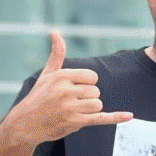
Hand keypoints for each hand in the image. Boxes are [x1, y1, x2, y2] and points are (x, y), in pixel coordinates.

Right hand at [6, 32, 132, 145]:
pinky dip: (116, 117)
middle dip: (87, 98)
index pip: (92, 77)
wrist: (26, 124)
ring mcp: (70, 107)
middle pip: (96, 91)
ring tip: (74, 111)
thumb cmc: (38, 97)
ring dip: (90, 109)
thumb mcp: (46, 74)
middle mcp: (66, 90)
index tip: (75, 90)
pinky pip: (101, 118)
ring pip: (98, 104)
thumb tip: (55, 32)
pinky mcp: (75, 122)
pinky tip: (129, 116)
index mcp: (61, 77)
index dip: (87, 84)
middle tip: (70, 104)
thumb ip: (56, 54)